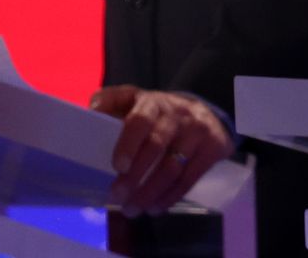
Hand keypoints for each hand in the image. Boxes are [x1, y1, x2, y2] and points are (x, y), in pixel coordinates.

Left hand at [90, 85, 233, 216]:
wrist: (204, 113)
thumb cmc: (157, 112)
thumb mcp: (134, 99)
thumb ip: (111, 101)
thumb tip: (93, 111)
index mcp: (154, 102)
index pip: (141, 120)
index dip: (129, 143)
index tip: (117, 166)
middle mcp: (178, 115)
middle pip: (157, 146)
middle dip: (135, 176)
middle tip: (116, 197)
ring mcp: (198, 132)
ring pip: (173, 168)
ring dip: (150, 193)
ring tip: (131, 209)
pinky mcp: (213, 148)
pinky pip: (190, 179)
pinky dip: (169, 197)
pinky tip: (154, 207)